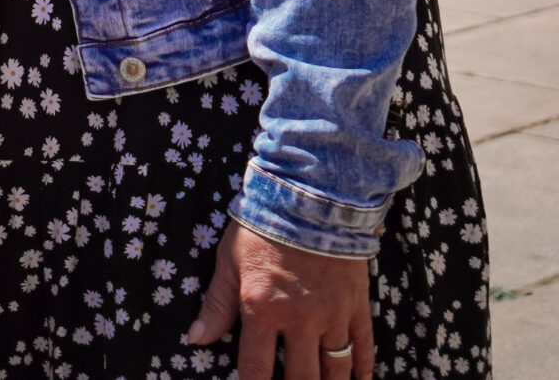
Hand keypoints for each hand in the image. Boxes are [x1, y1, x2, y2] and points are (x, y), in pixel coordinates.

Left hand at [187, 218, 372, 379]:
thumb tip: (195, 339)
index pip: (256, 368)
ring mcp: (332, 315)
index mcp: (262, 310)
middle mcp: (300, 320)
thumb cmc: (262, 226)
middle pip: (301, 377)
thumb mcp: (229, 261)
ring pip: (335, 368)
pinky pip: (363, 346)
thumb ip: (216, 304)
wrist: (310, 197)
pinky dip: (363, 368)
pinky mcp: (356, 305)